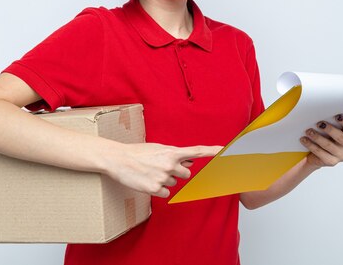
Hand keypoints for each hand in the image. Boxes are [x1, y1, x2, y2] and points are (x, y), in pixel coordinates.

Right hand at [103, 142, 222, 197]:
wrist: (118, 159)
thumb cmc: (138, 153)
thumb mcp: (158, 149)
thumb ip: (175, 155)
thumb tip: (188, 162)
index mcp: (171, 152)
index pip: (196, 151)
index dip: (211, 151)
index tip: (224, 150)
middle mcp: (170, 164)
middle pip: (186, 174)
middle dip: (177, 173)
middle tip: (161, 167)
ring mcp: (163, 177)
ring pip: (174, 184)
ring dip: (165, 180)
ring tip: (150, 172)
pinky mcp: (155, 189)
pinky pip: (165, 193)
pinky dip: (158, 190)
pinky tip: (147, 181)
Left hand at [300, 114, 342, 168]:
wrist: (319, 154)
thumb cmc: (327, 136)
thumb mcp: (333, 128)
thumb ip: (333, 122)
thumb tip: (322, 112)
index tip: (337, 116)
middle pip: (340, 137)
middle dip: (329, 129)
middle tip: (319, 123)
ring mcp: (342, 156)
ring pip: (328, 145)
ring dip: (317, 137)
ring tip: (308, 131)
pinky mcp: (332, 162)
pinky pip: (320, 153)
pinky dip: (311, 145)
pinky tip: (304, 140)